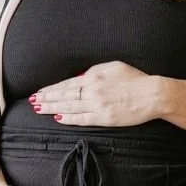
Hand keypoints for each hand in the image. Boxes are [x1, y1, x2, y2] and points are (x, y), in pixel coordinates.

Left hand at [31, 62, 159, 127]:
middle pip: (64, 95)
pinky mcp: (104, 118)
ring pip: (69, 106)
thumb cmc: (135, 79)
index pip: (67, 83)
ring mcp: (98, 105)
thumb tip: (79, 77)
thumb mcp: (113, 67)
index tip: (40, 91)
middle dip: (46, 98)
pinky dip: (69, 118)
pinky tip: (58, 118)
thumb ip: (94, 71)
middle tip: (32, 101)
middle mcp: (92, 90)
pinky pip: (82, 119)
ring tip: (39, 109)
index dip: (51, 88)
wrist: (152, 94)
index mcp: (94, 76)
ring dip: (52, 108)